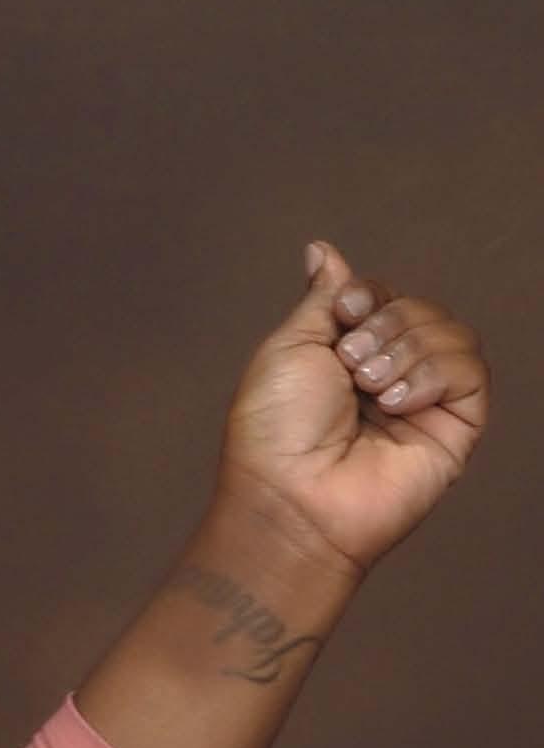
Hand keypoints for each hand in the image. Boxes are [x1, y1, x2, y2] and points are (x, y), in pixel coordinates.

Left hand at [213, 240, 490, 577]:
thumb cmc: (276, 431)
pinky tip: (395, 404)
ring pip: (450, 333)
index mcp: (347, 355)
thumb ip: (322, 300)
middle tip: (350, 365)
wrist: (294, 496)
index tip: (346, 310)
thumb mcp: (290, 348)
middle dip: (385, 324)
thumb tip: (323, 251)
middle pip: (420, 309)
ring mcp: (425, 401)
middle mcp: (389, 375)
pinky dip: (431, 376)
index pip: (384, 297)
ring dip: (406, 350)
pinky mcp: (457, 426)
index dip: (370, 294)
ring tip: (369, 389)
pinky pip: (470, 370)